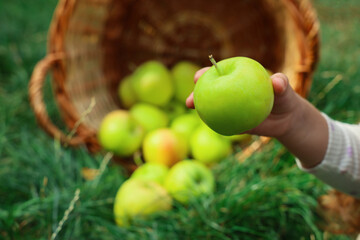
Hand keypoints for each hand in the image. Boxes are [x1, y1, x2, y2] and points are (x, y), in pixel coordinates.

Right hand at [186, 68, 327, 167]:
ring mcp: (229, 106)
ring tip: (193, 111)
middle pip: (209, 90)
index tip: (199, 76)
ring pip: (212, 106)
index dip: (207, 73)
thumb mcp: (285, 89)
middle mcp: (230, 91)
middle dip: (196, 93)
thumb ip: (281, 83)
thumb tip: (276, 82)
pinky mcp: (232, 120)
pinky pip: (222, 121)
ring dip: (200, 109)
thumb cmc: (284, 98)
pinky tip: (210, 125)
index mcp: (237, 77)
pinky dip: (215, 123)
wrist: (286, 119)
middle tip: (189, 99)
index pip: (220, 72)